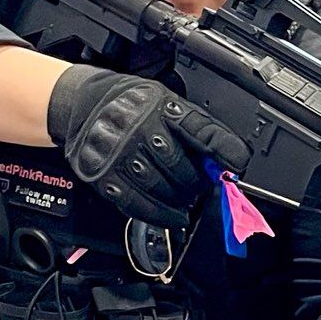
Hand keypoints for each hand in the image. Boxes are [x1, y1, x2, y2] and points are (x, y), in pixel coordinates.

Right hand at [46, 65, 248, 231]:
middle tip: (199, 184)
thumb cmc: (133, 107)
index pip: (201, 130)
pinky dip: (161, 215)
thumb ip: (197, 130)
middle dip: (197, 181)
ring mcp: (117, 152)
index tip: (238, 165)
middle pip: (181, 167)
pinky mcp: (103, 174)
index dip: (225, 150)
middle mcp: (137, 127)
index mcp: (161, 106)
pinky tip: (173, 216)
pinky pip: (138, 204)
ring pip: (162, 188)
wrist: (82, 104)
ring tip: (184, 198)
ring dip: (180, 200)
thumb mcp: (168, 103)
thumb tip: (228, 161)